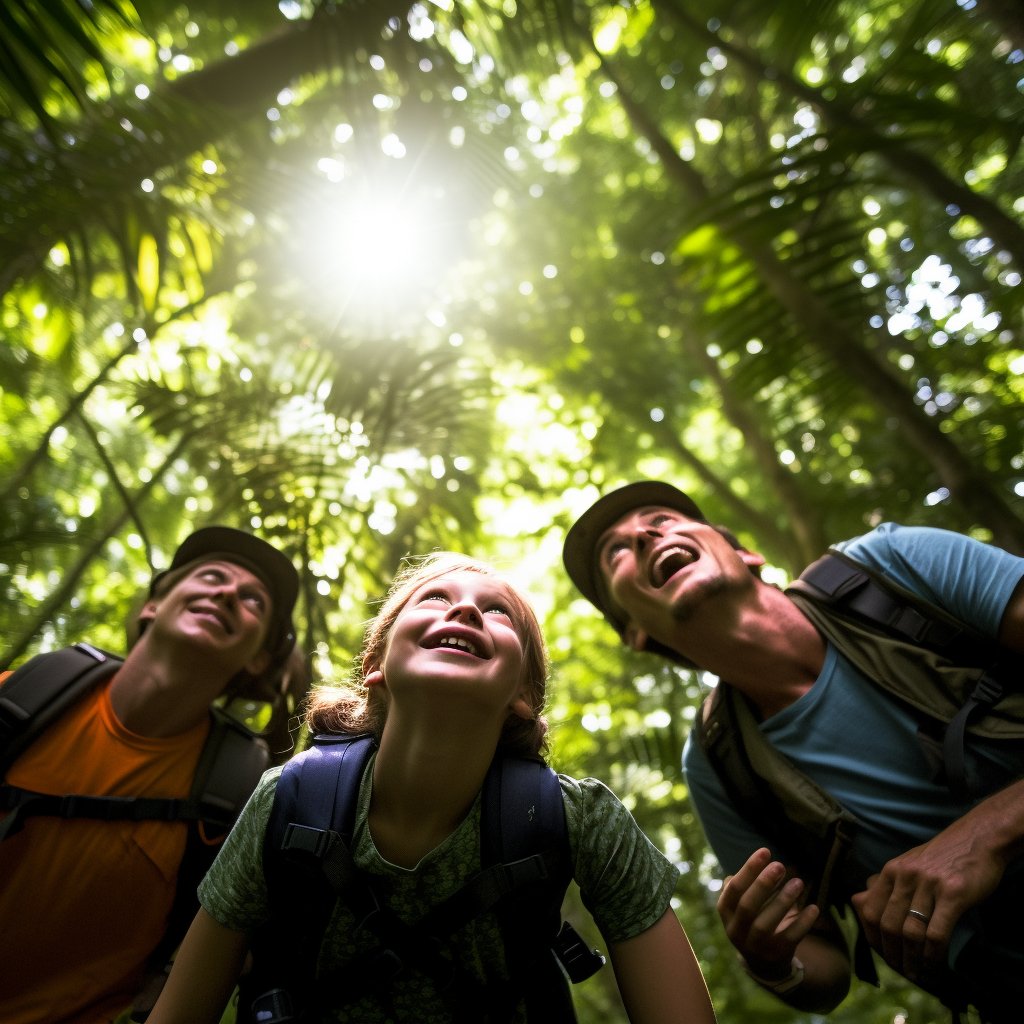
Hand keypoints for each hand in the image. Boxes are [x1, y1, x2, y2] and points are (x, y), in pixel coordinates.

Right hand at [717, 847, 819, 977]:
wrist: (763, 962)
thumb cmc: (753, 919)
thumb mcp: (742, 904)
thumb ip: (749, 883)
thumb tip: (763, 857)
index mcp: (726, 912)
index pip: (734, 889)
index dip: (748, 869)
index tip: (765, 851)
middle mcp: (736, 930)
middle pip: (747, 906)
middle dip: (763, 884)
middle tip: (780, 865)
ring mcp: (755, 946)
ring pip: (765, 924)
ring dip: (783, 901)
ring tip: (798, 882)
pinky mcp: (775, 955)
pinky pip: (789, 938)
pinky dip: (802, 923)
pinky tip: (813, 908)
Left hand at [850, 815, 1006, 985]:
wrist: (976, 839)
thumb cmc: (940, 857)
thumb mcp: (906, 864)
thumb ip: (885, 884)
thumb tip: (858, 901)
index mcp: (890, 871)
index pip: (869, 911)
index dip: (872, 938)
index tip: (882, 955)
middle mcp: (904, 876)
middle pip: (887, 925)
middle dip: (892, 954)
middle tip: (902, 970)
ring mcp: (928, 884)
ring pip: (910, 932)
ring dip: (912, 959)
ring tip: (918, 974)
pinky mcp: (952, 894)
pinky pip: (936, 933)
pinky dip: (933, 954)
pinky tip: (935, 964)